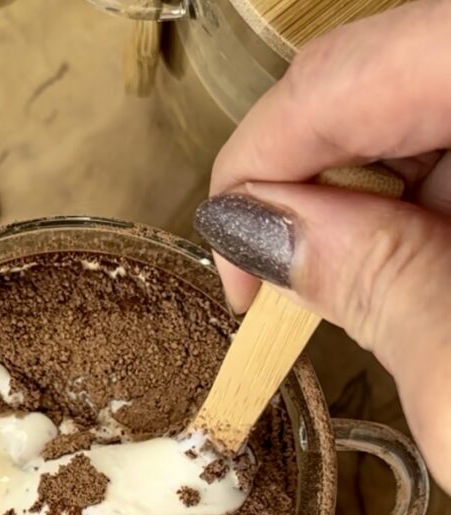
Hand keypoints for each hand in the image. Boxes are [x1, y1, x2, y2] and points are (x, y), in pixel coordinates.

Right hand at [194, 0, 450, 492]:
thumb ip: (364, 276)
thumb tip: (256, 225)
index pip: (353, 74)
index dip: (259, 164)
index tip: (234, 266)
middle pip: (393, 79)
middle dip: (316, 183)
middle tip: (284, 286)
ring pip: (428, 115)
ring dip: (372, 202)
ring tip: (352, 294)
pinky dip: (424, 212)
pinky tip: (416, 273)